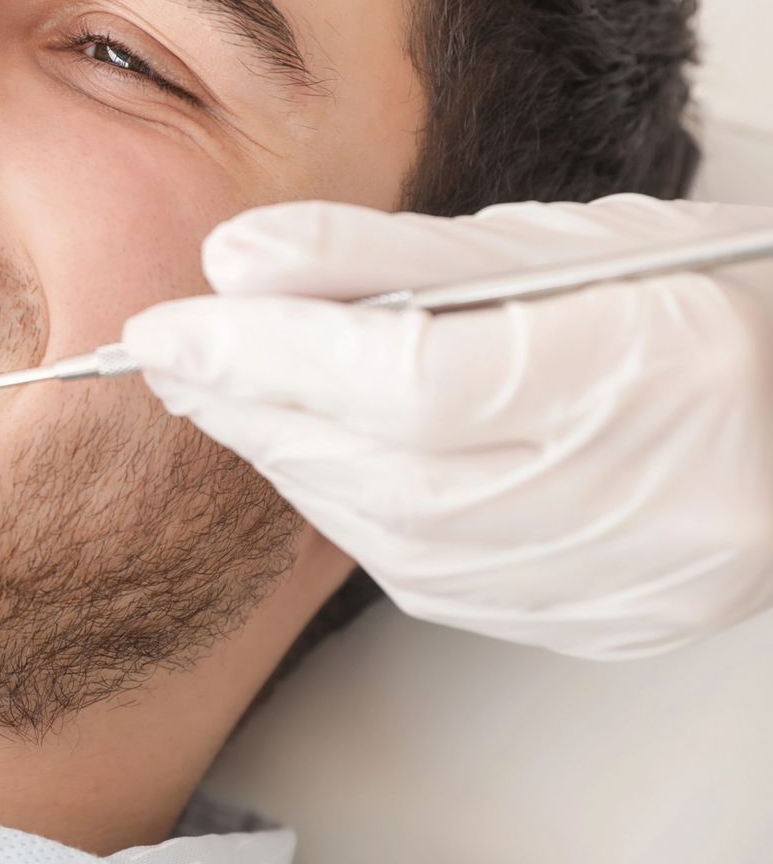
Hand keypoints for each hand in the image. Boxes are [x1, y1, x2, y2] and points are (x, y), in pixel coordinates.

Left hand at [117, 194, 772, 658]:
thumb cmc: (696, 302)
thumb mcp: (554, 240)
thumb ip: (386, 253)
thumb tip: (235, 260)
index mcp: (653, 368)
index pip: (412, 379)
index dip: (270, 353)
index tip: (167, 323)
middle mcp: (644, 500)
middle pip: (385, 468)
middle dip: (253, 405)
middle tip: (171, 353)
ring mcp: (619, 580)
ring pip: (389, 535)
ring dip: (284, 458)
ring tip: (224, 391)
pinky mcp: (588, 623)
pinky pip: (423, 575)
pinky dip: (346, 506)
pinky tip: (310, 451)